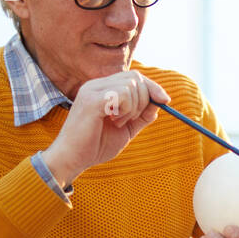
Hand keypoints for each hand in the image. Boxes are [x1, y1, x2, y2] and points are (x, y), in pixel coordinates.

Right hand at [42, 71, 170, 185]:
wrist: (73, 160)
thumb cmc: (95, 146)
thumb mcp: (126, 129)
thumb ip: (141, 116)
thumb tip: (160, 103)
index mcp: (102, 89)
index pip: (133, 77)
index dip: (152, 87)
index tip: (166, 100)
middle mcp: (95, 85)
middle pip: (134, 77)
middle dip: (144, 99)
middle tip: (131, 119)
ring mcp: (92, 90)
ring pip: (130, 86)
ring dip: (133, 108)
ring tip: (117, 122)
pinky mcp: (91, 100)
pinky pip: (121, 94)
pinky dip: (126, 109)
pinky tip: (113, 121)